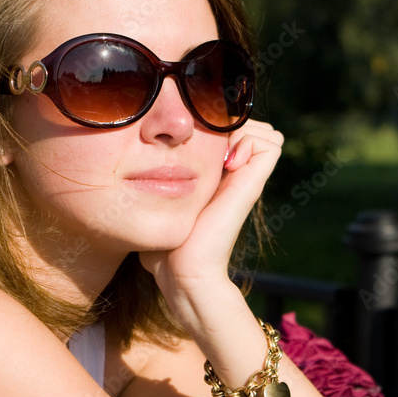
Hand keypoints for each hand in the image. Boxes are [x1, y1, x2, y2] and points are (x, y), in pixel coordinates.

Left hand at [140, 119, 283, 296]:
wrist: (182, 271)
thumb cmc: (164, 249)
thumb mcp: (156, 209)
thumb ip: (151, 193)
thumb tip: (127, 179)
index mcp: (216, 178)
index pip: (230, 133)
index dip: (216, 127)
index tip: (192, 144)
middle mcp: (236, 175)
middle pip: (251, 127)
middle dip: (232, 124)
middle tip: (208, 146)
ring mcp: (247, 179)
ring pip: (264, 131)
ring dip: (242, 130)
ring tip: (220, 154)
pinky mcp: (252, 184)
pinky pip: (269, 142)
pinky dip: (249, 140)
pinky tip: (227, 162)